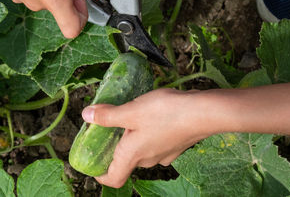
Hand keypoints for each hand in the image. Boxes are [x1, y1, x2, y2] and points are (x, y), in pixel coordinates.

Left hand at [81, 88, 217, 187]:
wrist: (204, 113)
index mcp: (133, 155)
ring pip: (142, 151)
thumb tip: (86, 116)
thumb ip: (108, 115)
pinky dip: (148, 134)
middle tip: (109, 127)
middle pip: (126, 162)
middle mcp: (148, 160)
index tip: (92, 161)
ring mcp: (164, 154)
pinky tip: (151, 117)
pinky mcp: (176, 146)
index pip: (112, 178)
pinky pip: (156, 144)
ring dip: (133, 138)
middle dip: (115, 146)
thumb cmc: (166, 113)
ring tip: (130, 117)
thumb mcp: (131, 111)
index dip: (99, 174)